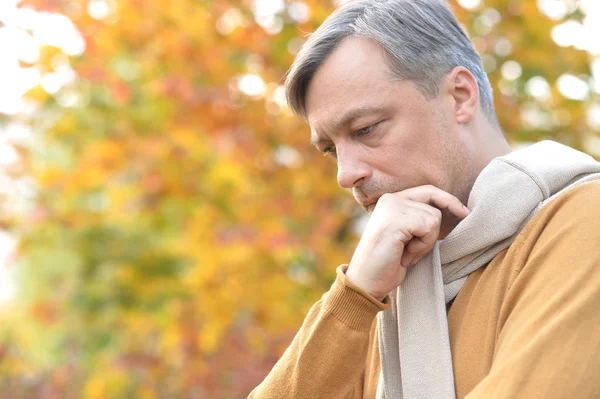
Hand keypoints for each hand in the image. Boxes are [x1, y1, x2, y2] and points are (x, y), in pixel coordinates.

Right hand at [345, 185, 469, 300]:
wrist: (366, 282)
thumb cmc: (387, 263)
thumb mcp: (405, 236)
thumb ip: (419, 219)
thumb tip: (455, 211)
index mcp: (391, 200)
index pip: (428, 191)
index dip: (449, 201)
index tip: (466, 214)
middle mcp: (390, 199)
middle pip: (434, 205)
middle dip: (433, 231)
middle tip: (417, 250)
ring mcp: (391, 208)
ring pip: (433, 218)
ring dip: (425, 242)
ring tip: (406, 254)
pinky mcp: (395, 220)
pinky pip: (428, 227)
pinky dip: (422, 246)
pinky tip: (405, 255)